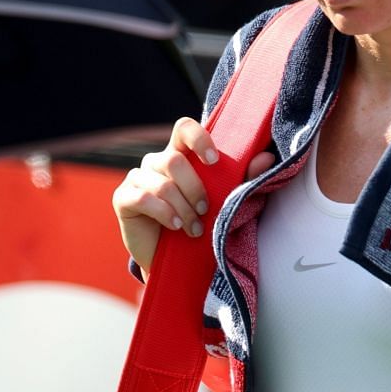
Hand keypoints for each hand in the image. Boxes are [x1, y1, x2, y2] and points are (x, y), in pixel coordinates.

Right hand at [112, 117, 275, 273]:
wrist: (174, 262)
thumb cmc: (199, 225)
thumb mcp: (223, 203)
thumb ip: (243, 179)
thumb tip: (267, 157)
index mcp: (180, 155)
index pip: (184, 129)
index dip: (198, 138)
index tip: (214, 161)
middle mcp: (156, 162)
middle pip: (174, 160)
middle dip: (195, 188)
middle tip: (205, 211)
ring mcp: (137, 178)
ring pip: (162, 183)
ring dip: (182, 208)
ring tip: (193, 229)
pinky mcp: (123, 198)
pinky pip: (144, 198)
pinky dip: (164, 214)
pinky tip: (175, 227)